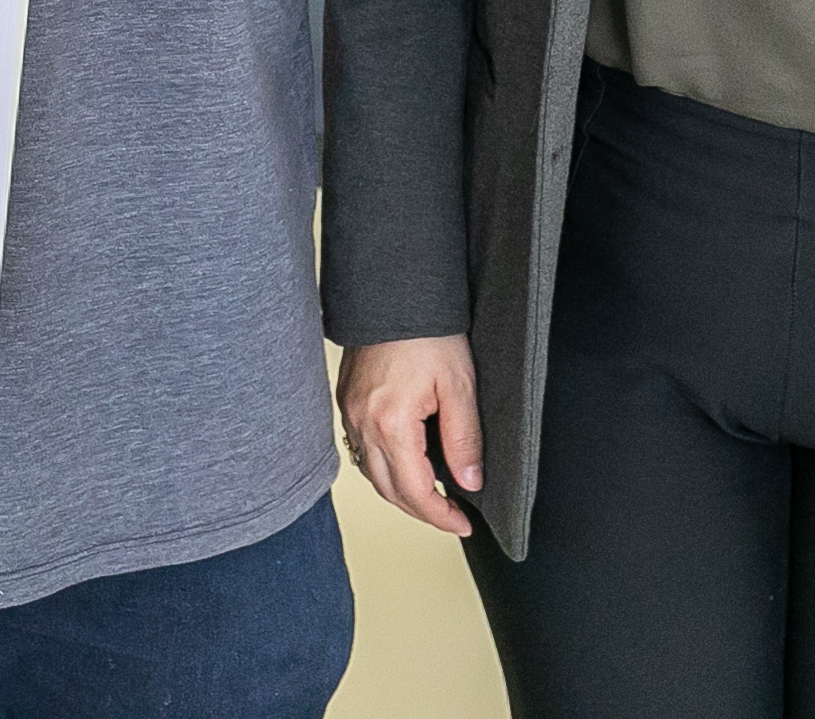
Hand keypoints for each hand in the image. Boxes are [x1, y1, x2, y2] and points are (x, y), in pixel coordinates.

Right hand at [338, 335, 482, 536]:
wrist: (395, 293)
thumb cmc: (428, 332)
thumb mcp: (459, 386)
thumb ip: (464, 439)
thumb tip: (468, 482)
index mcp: (391, 423)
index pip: (414, 491)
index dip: (440, 515)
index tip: (462, 521)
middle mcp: (362, 422)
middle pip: (389, 490)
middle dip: (421, 511)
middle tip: (451, 515)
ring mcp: (350, 412)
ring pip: (371, 473)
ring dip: (400, 492)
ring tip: (432, 496)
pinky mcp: (346, 401)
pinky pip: (361, 450)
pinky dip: (384, 468)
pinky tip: (405, 465)